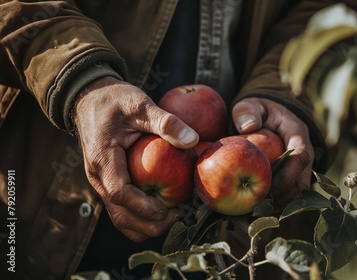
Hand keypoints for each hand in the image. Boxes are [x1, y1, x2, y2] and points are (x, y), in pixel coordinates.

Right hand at [74, 76, 198, 241]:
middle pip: (120, 216)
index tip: (168, 210)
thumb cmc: (114, 100)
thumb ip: (166, 122)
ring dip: (145, 225)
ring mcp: (102, 181)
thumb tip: (193, 140)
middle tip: (178, 218)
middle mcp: (98, 176)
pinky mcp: (109, 181)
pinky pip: (122, 207)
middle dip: (149, 225)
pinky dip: (141, 214)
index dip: (144, 207)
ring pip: (120, 217)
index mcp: (103, 159)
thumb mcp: (140, 104)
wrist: (89, 97)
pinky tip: (164, 206)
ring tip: (173, 216)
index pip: (120, 194)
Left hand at [232, 98, 313, 202]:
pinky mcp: (295, 173)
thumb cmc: (258, 111)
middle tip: (263, 206)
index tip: (272, 187)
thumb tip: (248, 127)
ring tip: (262, 210)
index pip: (301, 155)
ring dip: (284, 202)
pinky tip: (263, 209)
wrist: (268, 114)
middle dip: (286, 195)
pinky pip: (293, 192)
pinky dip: (281, 203)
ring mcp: (302, 164)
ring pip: (301, 190)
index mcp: (297, 132)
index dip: (289, 175)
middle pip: (304, 179)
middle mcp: (305, 149)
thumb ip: (247, 111)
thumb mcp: (251, 105)